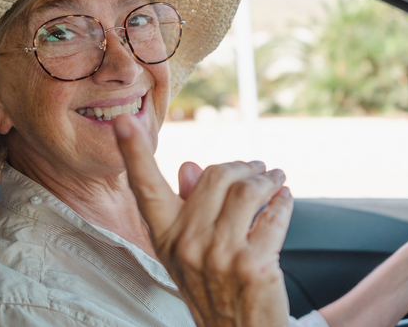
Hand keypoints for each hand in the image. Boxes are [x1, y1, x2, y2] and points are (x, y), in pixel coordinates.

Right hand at [113, 115, 292, 326]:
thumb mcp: (190, 251)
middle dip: (243, 167)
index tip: (123, 120)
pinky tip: (284, 200)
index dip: (133, 153)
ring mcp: (219, 256)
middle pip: (216, 176)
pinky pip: (274, 214)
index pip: (145, 189)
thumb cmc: (215, 288)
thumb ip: (188, 206)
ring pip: (248, 191)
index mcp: (166, 237)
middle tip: (258, 167)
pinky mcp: (253, 265)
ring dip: (268, 180)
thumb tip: (190, 166)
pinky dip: (283, 202)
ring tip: (276, 179)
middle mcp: (187, 244)